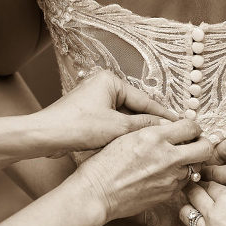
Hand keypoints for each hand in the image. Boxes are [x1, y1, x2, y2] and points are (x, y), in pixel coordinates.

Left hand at [34, 70, 176, 153]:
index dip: (164, 115)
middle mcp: (103, 86)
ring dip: (137, 131)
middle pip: (135, 108)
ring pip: (124, 117)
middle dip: (150, 124)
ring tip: (157, 142)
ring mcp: (95, 100)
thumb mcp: (117, 127)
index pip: (145, 100)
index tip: (181, 124)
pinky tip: (134, 145)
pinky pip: (113, 123)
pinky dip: (123, 133)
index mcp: (110, 80)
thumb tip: (167, 126)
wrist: (44, 136)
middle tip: (172, 136)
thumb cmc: (76, 126)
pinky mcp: (89, 114)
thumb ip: (144, 125)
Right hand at [73, 118, 212, 221]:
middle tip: (194, 145)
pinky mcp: (168, 194)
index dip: (193, 127)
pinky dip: (178, 177)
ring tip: (174, 162)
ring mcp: (170, 177)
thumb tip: (171, 128)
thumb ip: (152, 131)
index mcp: (154, 136)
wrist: (97, 194)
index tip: (189, 130)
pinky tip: (164, 176)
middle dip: (203, 144)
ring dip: (190, 163)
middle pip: (205, 148)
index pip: (191, 126)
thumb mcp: (126, 136)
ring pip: (196, 167)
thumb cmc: (105, 164)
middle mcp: (167, 156)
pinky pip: (183, 182)